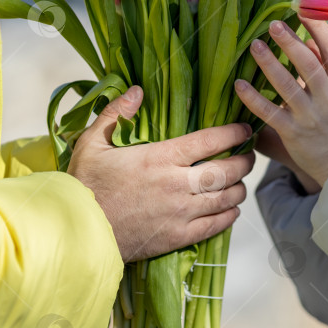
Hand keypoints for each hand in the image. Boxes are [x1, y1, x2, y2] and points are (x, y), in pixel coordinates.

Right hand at [68, 86, 254, 261]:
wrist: (78, 232)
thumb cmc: (84, 184)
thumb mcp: (92, 143)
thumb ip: (116, 114)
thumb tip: (137, 90)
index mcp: (160, 157)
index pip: (210, 141)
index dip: (234, 133)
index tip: (244, 129)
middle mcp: (177, 184)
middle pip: (227, 170)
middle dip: (245, 161)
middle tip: (249, 155)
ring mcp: (180, 212)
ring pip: (226, 198)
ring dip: (239, 188)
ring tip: (240, 181)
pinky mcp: (178, 237)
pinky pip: (216, 225)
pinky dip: (229, 216)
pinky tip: (231, 210)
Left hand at [235, 17, 327, 187]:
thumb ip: (327, 65)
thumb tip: (307, 37)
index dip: (319, 28)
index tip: (302, 8)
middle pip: (309, 64)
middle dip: (290, 42)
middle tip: (272, 24)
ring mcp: (311, 116)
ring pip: (288, 86)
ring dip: (269, 64)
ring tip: (254, 46)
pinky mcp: (293, 133)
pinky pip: (270, 112)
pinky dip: (254, 98)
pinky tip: (240, 84)